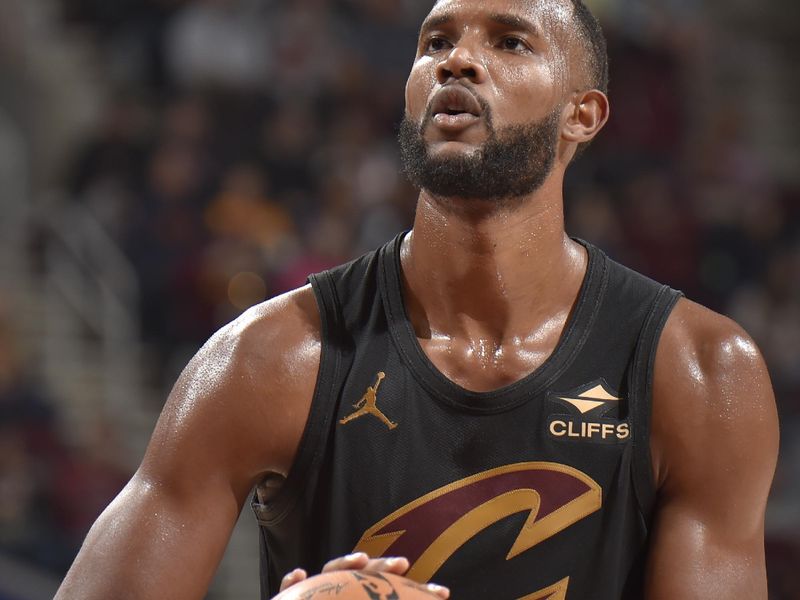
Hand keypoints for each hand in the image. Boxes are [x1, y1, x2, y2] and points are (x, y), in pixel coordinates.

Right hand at [279, 552, 449, 597]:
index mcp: (363, 596)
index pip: (392, 588)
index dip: (417, 589)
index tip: (442, 592)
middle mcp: (342, 590)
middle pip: (364, 573)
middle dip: (383, 566)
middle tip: (404, 563)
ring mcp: (318, 592)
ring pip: (331, 571)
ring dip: (345, 562)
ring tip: (360, 559)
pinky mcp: (293, 599)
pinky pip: (290, 589)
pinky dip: (293, 580)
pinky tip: (300, 574)